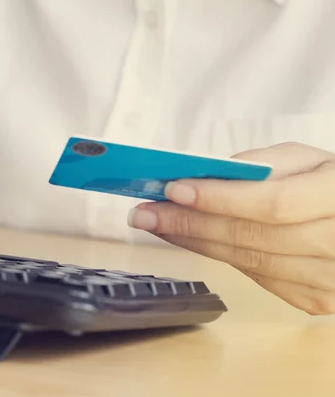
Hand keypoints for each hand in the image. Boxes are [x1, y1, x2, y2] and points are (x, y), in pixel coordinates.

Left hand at [127, 142, 334, 314]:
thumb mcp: (312, 159)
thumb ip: (266, 163)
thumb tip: (209, 175)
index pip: (271, 204)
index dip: (220, 199)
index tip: (173, 189)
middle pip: (250, 237)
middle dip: (188, 223)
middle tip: (143, 212)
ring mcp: (327, 281)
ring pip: (246, 261)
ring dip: (193, 241)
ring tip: (155, 224)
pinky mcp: (314, 299)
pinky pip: (254, 276)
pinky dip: (217, 256)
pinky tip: (190, 239)